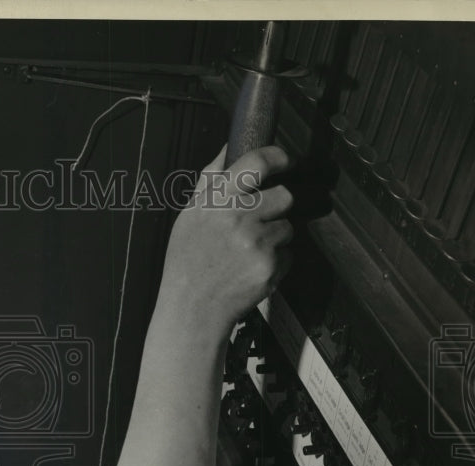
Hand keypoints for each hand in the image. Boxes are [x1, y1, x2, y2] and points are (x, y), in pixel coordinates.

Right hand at [160, 144, 293, 336]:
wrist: (192, 308)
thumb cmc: (187, 261)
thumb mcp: (189, 216)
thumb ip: (211, 181)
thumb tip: (228, 149)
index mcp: (217, 200)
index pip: (257, 163)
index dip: (278, 157)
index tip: (285, 160)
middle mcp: (238, 217)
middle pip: (284, 195)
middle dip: (277, 207)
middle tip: (259, 222)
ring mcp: (256, 242)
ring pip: (287, 227)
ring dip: (275, 237)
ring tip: (247, 253)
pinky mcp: (270, 265)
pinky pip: (287, 254)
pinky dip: (275, 262)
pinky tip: (250, 270)